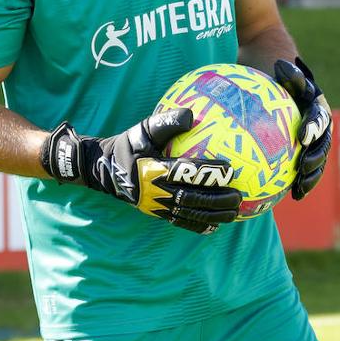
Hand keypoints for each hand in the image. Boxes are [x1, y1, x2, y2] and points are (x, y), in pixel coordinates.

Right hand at [42, 109, 241, 233]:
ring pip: (189, 214)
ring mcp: (155, 206)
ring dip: (214, 214)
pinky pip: (179, 222)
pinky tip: (215, 225)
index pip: (185, 171)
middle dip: (217, 199)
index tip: (230, 169)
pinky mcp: (154, 214)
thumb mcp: (141, 130)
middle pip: (192, 198)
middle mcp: (154, 191)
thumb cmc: (127, 145)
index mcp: (152, 170)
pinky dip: (198, 225)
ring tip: (234, 211)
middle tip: (238, 195)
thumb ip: (166, 123)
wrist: (101, 170)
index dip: (208, 172)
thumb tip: (192, 114)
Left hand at [273, 58, 332, 200]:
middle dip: (315, 159)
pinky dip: (299, 182)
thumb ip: (288, 74)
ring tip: (299, 190)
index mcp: (318, 107)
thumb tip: (281, 66)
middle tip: (302, 169)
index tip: (302, 138)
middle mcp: (320, 126)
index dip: (313, 128)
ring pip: (316, 161)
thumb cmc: (278, 76)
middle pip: (321, 145)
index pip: (318, 118)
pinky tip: (290, 196)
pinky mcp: (305, 153)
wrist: (278, 80)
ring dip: (311, 176)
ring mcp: (314, 141)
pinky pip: (304, 169)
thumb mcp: (283, 71)